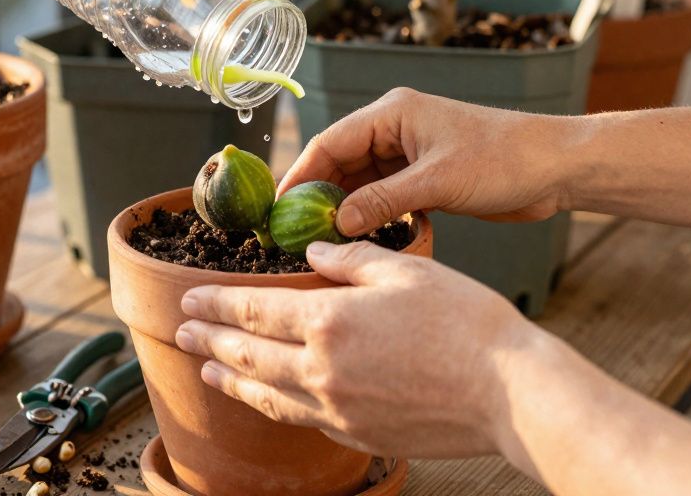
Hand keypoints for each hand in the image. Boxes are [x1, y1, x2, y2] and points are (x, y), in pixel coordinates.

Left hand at [174, 240, 534, 458]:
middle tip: (180, 333)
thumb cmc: (466, 323)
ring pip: (265, 395)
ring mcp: (337, 410)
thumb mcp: (406, 272)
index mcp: (329, 321)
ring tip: (206, 370)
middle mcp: (321, 370)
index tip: (189, 298)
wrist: (510, 394)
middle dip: (207, 342)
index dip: (215, 305)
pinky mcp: (357, 435)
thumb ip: (351, 261)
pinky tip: (265, 397)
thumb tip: (313, 255)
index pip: (252, 311)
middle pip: (246, 355)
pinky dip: (271, 405)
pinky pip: (300, 418)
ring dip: (229, 380)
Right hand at [280, 87, 572, 235]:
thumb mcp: (438, 181)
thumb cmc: (504, 159)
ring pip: (362, 185)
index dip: (300, 175)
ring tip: (324, 244)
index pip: (330, 142)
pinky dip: (375, 219)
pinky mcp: (426, 179)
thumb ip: (384, 200)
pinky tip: (367, 243)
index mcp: (392, 113)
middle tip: (293, 233)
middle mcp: (395, 130)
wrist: (557, 167)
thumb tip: (337, 222)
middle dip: (318, 198)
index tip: (277, 207)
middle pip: (340, 165)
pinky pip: (386, 199)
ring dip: (347, 212)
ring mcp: (410, 155)